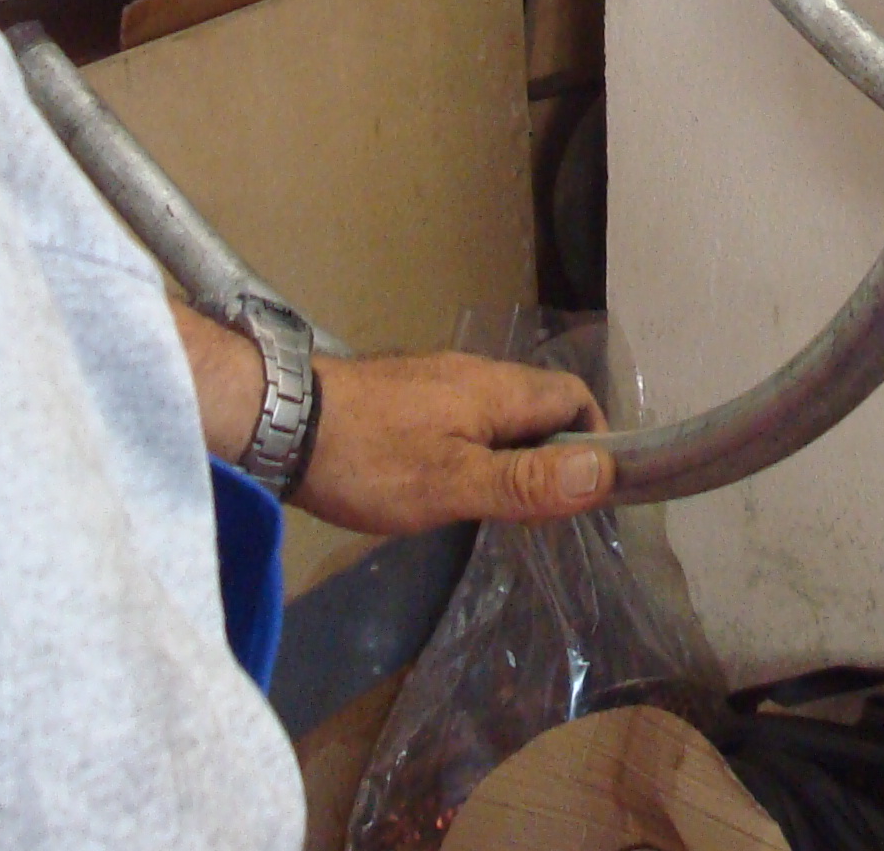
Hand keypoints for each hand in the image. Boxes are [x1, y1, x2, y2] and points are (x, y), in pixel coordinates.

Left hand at [294, 350, 614, 535]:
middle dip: (553, 452)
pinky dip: (476, 445)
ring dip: (513, 451)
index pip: (574, 396)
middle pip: (539, 403)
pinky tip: (445, 480)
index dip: (595, 439)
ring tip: (493, 505)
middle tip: (537, 511)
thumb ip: (527, 481)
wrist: (280, 420)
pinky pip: (463, 413)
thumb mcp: (453, 484)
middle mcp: (475, 371)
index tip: (584, 493)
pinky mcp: (405, 391)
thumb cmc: (370, 459)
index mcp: (498, 388)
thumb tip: (604, 472)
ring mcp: (436, 377)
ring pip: (499, 410)